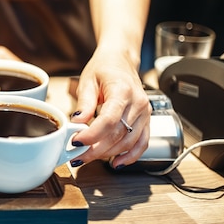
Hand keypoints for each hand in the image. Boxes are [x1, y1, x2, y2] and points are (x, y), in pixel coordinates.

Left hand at [69, 48, 151, 168]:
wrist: (121, 61)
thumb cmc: (104, 68)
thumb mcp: (88, 81)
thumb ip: (84, 103)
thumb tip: (76, 122)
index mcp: (122, 90)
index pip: (109, 119)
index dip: (92, 134)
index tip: (76, 142)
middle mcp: (138, 103)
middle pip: (118, 134)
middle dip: (95, 149)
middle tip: (77, 156)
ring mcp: (145, 113)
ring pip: (128, 142)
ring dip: (108, 154)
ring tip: (88, 158)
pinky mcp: (147, 120)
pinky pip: (142, 143)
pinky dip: (130, 156)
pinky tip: (116, 162)